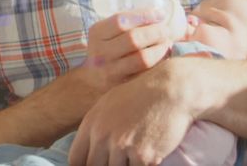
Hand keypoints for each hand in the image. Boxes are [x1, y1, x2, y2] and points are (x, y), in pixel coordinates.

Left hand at [69, 59, 195, 165]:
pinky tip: (148, 151)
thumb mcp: (108, 105)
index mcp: (91, 124)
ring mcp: (123, 147)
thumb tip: (88, 152)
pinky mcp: (144, 157)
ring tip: (135, 149)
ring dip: (126, 165)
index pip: (75, 160)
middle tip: (118, 157)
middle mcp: (103, 136)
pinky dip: (142, 164)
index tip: (94, 164)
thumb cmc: (140, 95)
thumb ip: (95, 129)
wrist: (170, 89)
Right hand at [83, 0, 172, 91]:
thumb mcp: (110, 24)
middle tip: (169, 29)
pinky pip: (144, 76)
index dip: (143, 15)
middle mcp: (100, 52)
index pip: (121, 21)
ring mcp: (110, 71)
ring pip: (141, 59)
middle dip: (156, 33)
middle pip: (133, 40)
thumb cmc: (108, 44)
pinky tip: (166, 59)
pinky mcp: (120, 87)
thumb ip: (131, 1)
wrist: (92, 80)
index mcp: (97, 32)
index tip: (161, 12)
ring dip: (160, 49)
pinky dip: (158, 66)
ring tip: (169, 43)